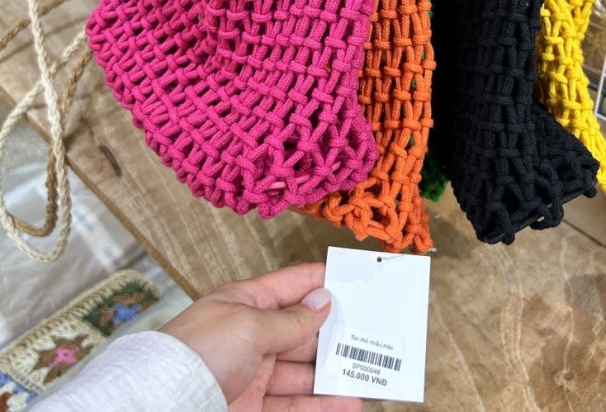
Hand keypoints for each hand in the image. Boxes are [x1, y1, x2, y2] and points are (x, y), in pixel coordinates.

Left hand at [160, 262, 362, 411]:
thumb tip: (323, 299)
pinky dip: (321, 407)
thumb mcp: (248, 326)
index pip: (293, 286)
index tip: (360, 283)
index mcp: (246, 303)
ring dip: (333, 377)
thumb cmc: (196, 354)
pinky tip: (347, 405)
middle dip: (335, 334)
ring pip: (302, 374)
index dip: (325, 282)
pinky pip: (294, 406)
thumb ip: (290, 319)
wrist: (157, 407)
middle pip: (302, 332)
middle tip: (373, 336)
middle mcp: (251, 337)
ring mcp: (252, 376)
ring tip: (366, 378)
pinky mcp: (251, 409)